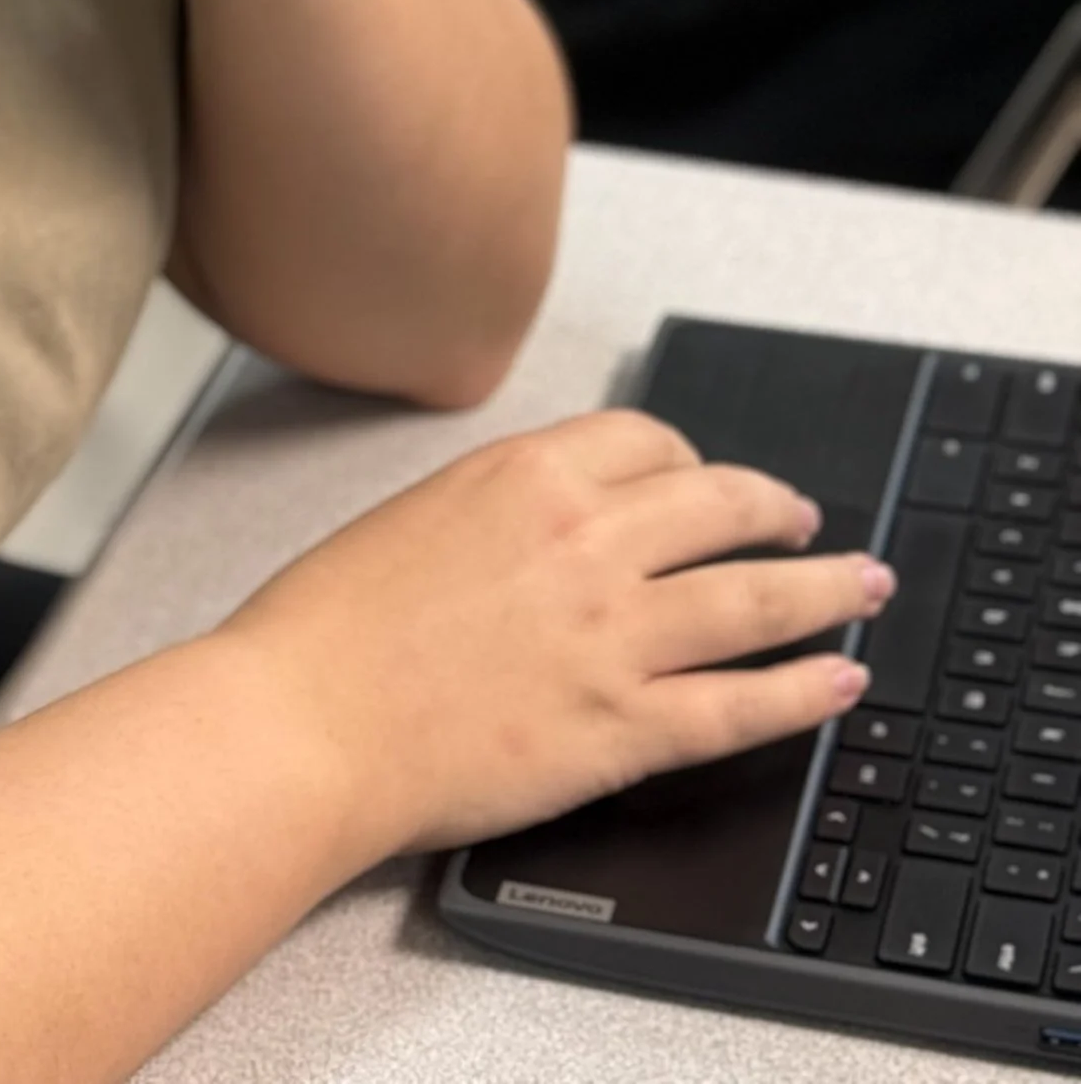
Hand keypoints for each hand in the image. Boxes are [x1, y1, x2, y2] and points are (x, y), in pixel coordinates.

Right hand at [229, 409, 892, 865]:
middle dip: (781, 511)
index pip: (652, 443)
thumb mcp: (415, 515)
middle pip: (724, 505)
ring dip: (828, 589)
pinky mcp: (623, 727)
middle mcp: (587, 541)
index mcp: (528, 474)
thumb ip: (500, 509)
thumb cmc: (331, 625)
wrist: (307, 718)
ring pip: (757, 598)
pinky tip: (838, 683)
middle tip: (809, 523)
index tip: (709, 480)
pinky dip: (804, 694)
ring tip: (862, 585)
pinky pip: (741, 707)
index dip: (696, 462)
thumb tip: (551, 521)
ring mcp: (614, 635)